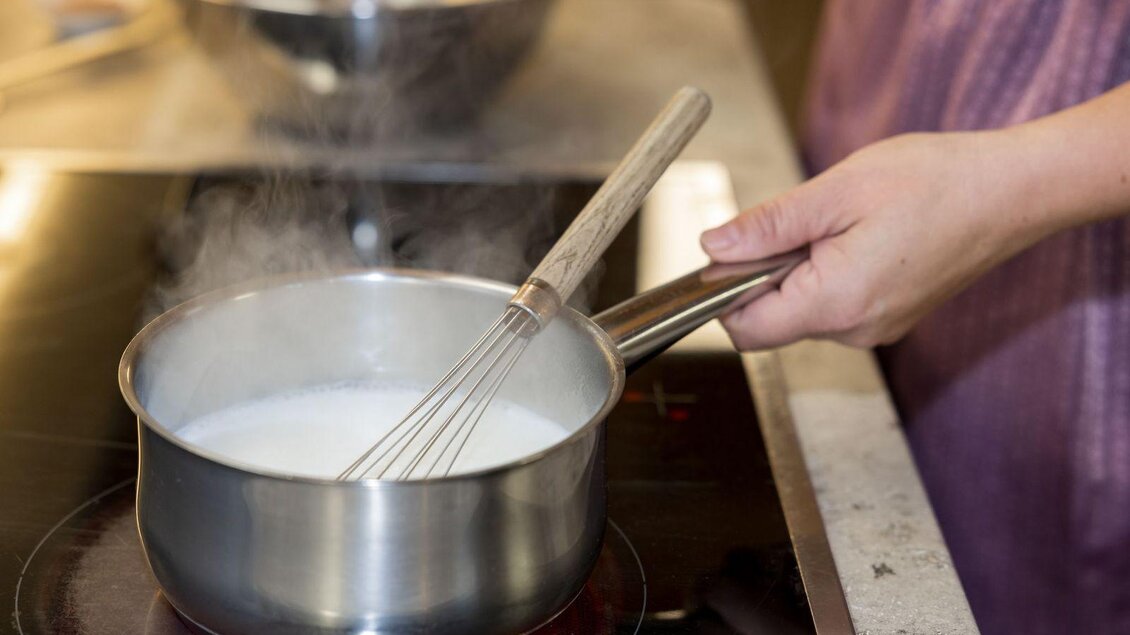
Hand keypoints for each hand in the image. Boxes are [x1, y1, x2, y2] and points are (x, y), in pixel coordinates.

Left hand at [700, 130, 1049, 349]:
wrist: (1011, 192)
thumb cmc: (934, 182)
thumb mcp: (836, 191)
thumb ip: (768, 226)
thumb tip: (713, 248)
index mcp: (836, 303)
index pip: (744, 329)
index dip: (724, 290)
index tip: (739, 247)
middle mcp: (854, 331)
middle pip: (769, 322)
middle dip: (765, 274)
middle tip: (804, 223)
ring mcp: (875, 329)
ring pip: (800, 311)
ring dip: (798, 271)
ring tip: (840, 224)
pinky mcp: (888, 318)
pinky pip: (833, 306)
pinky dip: (827, 274)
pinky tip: (859, 237)